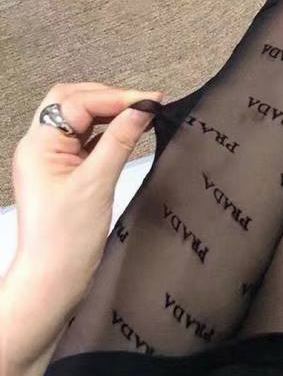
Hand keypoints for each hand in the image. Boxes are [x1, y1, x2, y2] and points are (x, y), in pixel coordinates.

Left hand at [9, 82, 162, 304]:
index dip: (115, 97)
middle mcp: (40, 146)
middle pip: (72, 101)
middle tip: (144, 103)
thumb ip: (121, 140)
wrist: (54, 278)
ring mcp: (52, 158)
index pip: (76, 102)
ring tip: (141, 113)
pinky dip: (108, 131)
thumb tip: (143, 109)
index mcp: (39, 145)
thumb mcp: (98, 182)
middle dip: (109, 97)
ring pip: (80, 118)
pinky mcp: (65, 171)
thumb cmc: (66, 238)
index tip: (150, 101)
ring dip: (109, 112)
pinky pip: (86, 139)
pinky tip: (129, 132)